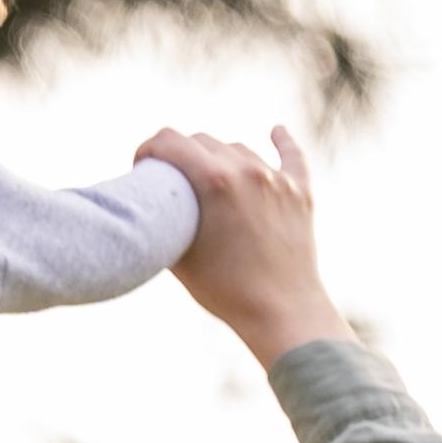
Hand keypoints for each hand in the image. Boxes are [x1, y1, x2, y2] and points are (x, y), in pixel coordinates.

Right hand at [137, 124, 350, 364]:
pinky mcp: (300, 191)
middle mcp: (247, 170)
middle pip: (202, 141)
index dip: (148, 148)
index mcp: (214, 181)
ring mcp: (276, 179)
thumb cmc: (224, 291)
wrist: (280, 311)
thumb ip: (165, 222)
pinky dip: (280, 142)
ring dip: (217, 157)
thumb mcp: (178, 255)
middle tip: (169, 175)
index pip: (170, 141)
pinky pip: (290, 155)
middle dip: (179, 153)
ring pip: (238, 149)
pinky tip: (275, 132)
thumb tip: (152, 208)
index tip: (141, 163)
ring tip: (207, 177)